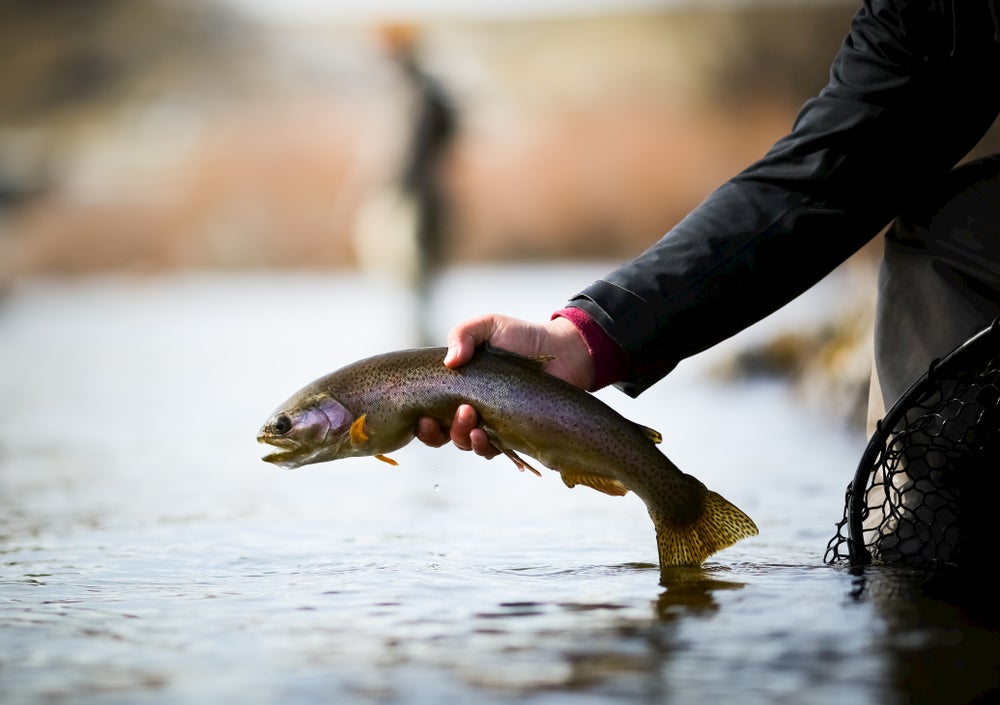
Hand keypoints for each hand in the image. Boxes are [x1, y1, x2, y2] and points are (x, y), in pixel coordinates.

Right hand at [415, 313, 595, 457]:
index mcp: (457, 388)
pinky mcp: (513, 435)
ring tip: (472, 419)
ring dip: (462, 436)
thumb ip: (463, 334)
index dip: (421, 422)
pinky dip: (485, 446)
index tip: (422, 416)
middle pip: (442, 434)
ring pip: (466, 443)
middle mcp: (469, 409)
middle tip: (460, 411)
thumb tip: (450, 362)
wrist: (561, 350)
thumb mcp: (488, 326)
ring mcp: (491, 424)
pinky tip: (485, 434)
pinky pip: (493, 451)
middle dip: (438, 432)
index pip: (428, 412)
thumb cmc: (522, 337)